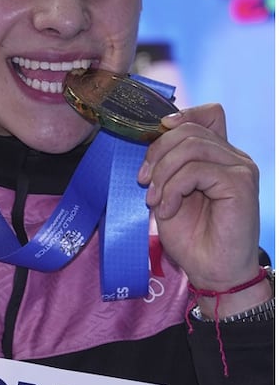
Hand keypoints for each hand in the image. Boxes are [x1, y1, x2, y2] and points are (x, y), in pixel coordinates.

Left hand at [139, 104, 268, 315]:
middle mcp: (233, 157)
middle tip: (144, 182)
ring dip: (163, 173)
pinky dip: (173, 188)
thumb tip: (152, 135)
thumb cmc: (191, 235)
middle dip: (156, 153)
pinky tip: (167, 209)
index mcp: (218, 156)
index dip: (181, 115)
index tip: (156, 133)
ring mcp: (240, 168)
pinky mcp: (241, 184)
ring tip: (154, 199)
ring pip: (190, 147)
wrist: (211, 270)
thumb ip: (168, 164)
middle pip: (189, 129)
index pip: (209, 114)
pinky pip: (196, 170)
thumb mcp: (169, 191)